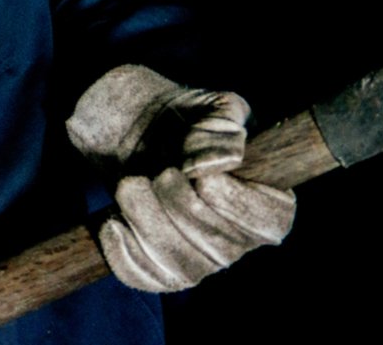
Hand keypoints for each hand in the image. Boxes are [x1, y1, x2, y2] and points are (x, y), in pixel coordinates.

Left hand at [68, 65, 295, 290]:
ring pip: (182, 266)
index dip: (238, 205)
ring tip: (130, 184)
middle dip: (181, 206)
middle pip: (221, 248)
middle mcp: (237, 238)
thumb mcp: (206, 104)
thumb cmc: (179, 115)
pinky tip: (112, 221)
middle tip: (161, 170)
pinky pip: (147, 277)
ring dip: (149, 224)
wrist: (130, 127)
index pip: (270, 223)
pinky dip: (125, 253)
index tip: (202, 176)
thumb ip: (221, 126)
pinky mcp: (159, 267)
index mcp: (264, 197)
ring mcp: (199, 258)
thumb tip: (220, 164)